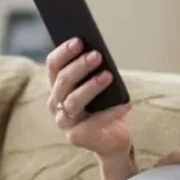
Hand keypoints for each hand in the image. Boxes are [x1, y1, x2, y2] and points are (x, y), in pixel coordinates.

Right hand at [46, 37, 132, 157]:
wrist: (113, 138)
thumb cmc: (106, 106)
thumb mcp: (101, 85)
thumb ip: (96, 71)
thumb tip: (99, 52)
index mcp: (57, 87)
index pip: (53, 65)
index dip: (64, 52)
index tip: (79, 40)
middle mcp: (55, 104)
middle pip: (63, 81)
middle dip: (80, 66)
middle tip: (97, 55)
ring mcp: (64, 122)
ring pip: (73, 101)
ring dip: (91, 86)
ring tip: (108, 76)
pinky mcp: (76, 137)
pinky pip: (93, 122)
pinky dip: (111, 112)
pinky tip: (126, 103)